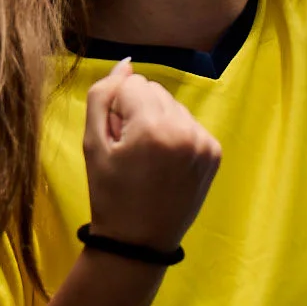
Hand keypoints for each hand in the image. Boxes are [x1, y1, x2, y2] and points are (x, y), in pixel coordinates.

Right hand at [79, 60, 220, 254]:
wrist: (139, 242)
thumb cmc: (109, 194)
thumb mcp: (92, 144)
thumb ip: (102, 95)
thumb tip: (125, 62)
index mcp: (153, 127)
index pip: (131, 84)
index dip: (116, 110)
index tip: (115, 141)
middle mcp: (184, 129)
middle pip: (155, 90)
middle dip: (139, 111)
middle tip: (130, 151)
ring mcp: (204, 142)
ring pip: (173, 105)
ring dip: (158, 121)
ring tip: (148, 158)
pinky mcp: (214, 152)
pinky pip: (189, 123)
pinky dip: (176, 135)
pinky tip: (166, 164)